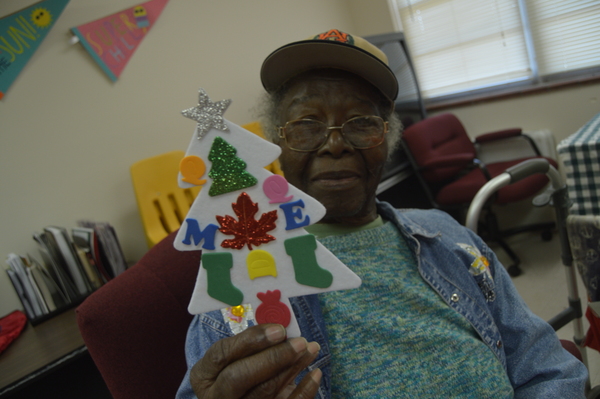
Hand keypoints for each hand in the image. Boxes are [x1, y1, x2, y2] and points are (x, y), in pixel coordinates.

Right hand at [190, 324, 321, 398]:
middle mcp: (215, 396)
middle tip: (299, 342)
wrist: (240, 397)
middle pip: (238, 377)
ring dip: (292, 368)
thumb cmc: (240, 368)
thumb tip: (281, 328)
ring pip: (263, 393)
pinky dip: (304, 391)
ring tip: (310, 349)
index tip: (279, 329)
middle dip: (272, 358)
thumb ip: (252, 342)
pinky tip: (315, 373)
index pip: (222, 354)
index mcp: (204, 375)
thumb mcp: (235, 356)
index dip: (250, 341)